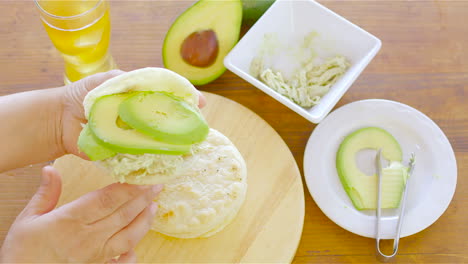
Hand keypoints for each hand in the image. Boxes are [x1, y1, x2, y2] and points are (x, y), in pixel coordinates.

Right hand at [0, 166, 162, 262]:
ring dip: (144, 221)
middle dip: (143, 199)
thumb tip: (51, 168)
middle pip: (123, 215)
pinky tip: (137, 244)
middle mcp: (88, 238)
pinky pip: (121, 262)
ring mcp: (96, 256)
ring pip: (128, 236)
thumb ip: (45, 194)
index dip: (128, 188)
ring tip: (153, 207)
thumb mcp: (27, 219)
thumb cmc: (22, 253)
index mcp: (71, 220)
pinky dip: (133, 253)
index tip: (142, 178)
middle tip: (158, 185)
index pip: (107, 199)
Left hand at [59, 70, 206, 158]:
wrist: (60, 119)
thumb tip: (162, 86)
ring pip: (161, 142)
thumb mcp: (111, 80)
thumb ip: (134, 81)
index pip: (170, 97)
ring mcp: (135, 136)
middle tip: (198, 130)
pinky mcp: (125, 153)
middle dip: (185, 126)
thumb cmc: (84, 95)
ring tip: (189, 148)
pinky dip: (156, 160)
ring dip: (175, 145)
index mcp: (141, 97)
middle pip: (170, 122)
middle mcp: (142, 117)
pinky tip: (169, 162)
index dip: (187, 99)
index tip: (200, 104)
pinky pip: (144, 158)